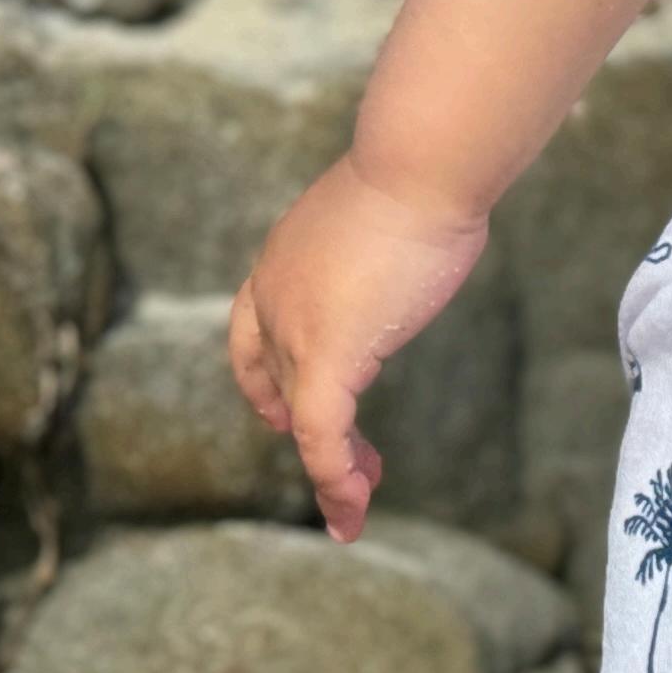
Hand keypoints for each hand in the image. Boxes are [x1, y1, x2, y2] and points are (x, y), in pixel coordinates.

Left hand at [226, 154, 489, 540]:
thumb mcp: (385, 214)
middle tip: (349, 466)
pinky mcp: (327, 355)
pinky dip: (333, 477)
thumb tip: (414, 244)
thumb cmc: (420, 176)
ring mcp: (294, 328)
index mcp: (281, 261)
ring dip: (331, 466)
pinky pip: (322, 434)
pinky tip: (351, 505)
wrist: (417, 166)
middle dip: (308, 428)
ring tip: (354, 501)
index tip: (283, 414)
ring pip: (301, 418)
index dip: (262, 380)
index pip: (251, 332)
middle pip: (277, 382)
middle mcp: (274, 296)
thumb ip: (380, 245)